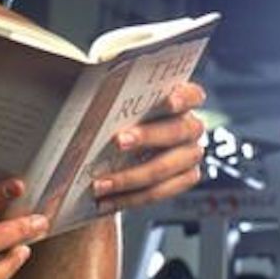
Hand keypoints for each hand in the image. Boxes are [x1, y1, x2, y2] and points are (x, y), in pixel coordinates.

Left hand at [92, 81, 206, 212]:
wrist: (117, 152)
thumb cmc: (116, 120)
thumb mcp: (113, 103)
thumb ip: (111, 93)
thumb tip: (87, 77)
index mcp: (181, 101)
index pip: (192, 95)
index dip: (183, 97)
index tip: (168, 102)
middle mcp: (190, 128)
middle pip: (177, 132)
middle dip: (147, 137)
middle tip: (117, 141)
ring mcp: (189, 156)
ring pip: (166, 168)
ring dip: (130, 177)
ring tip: (99, 184)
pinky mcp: (182, 181)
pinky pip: (158, 193)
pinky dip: (129, 199)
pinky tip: (105, 201)